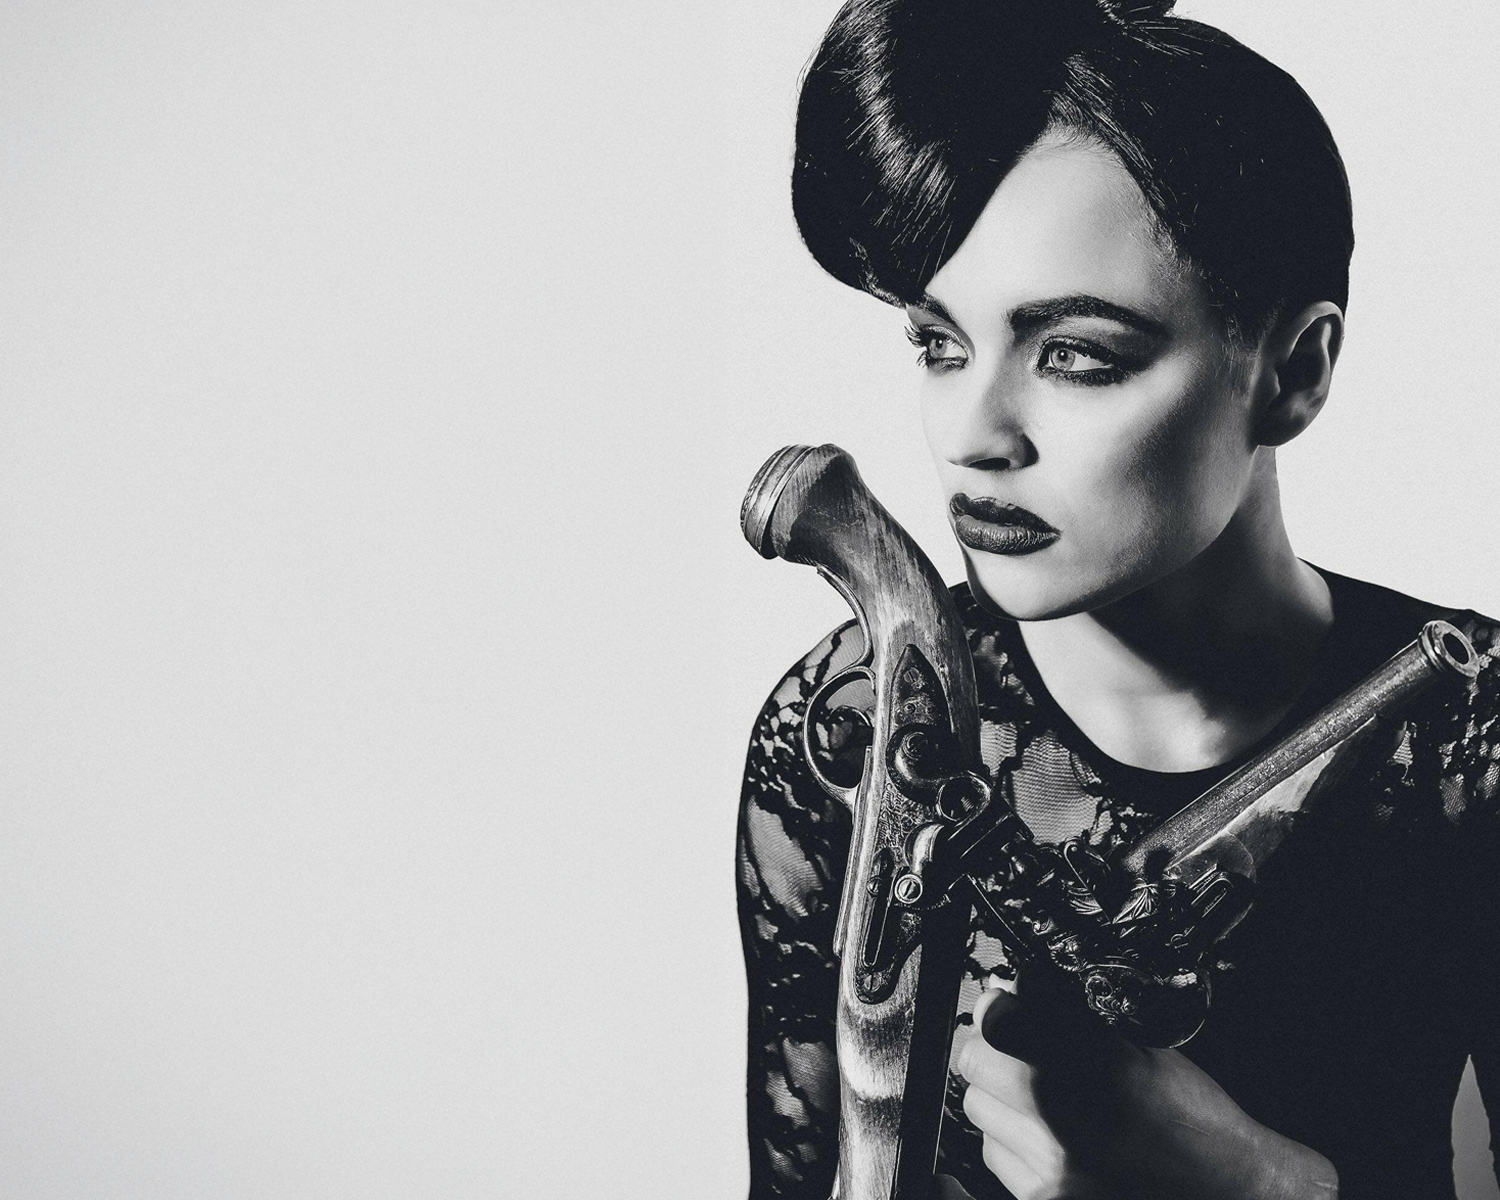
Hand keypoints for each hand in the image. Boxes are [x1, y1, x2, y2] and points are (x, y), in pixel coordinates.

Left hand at [954, 984, 1337, 1199]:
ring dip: (999, 1099)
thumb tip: (1011, 995)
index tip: (1004, 1004)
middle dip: (993, 1051)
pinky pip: (996, 1156)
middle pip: (975, 1064)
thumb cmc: (1190, 1116)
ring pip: (979, 1112)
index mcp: (1090, 1067)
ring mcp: (1049, 1169)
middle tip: (1017, 1050)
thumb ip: (1071, 1020)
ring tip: (1040, 1102)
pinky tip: (1048, 1139)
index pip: (997, 1020)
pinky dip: (1011, 1143)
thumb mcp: (1139, 1047)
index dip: (998, 1006)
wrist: (1225, 1192)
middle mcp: (1060, 1119)